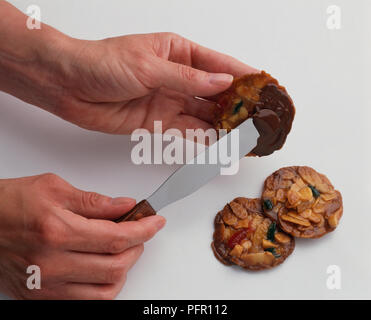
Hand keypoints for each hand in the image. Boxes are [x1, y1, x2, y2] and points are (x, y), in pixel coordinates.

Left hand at [0, 3, 256, 133]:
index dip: (243, 75)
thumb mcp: (148, 66)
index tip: (265, 85)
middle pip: (215, 92)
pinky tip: (219, 142)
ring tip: (245, 133)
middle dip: (237, 104)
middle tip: (258, 116)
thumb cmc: (101, 63)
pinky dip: (203, 137)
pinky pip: (187, 130)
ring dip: (223, 123)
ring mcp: (169, 100)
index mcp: (177, 52)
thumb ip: (186, 79)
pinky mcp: (158, 121)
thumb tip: (222, 82)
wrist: (69, 87)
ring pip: (203, 113)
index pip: (218, 64)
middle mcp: (176, 77)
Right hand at [0, 173, 165, 298]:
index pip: (117, 237)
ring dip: (124, 269)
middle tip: (140, 232)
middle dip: (138, 247)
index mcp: (57, 231)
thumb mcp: (54, 188)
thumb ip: (95, 201)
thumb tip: (125, 205)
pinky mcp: (41, 297)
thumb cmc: (11, 203)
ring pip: (106, 290)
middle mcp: (52, 263)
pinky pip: (86, 302)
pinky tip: (105, 269)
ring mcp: (46, 286)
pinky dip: (104, 287)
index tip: (156, 222)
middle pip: (116, 266)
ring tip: (123, 250)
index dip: (144, 229)